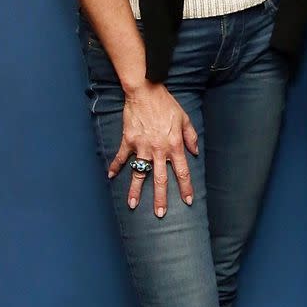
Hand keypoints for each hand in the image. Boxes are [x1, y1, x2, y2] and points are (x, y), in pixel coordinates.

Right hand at [108, 81, 198, 216]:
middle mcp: (158, 149)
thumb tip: (195, 152)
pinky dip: (115, 166)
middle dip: (160, 198)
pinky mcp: (129, 141)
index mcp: (174, 145)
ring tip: (133, 205)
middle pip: (160, 179)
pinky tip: (111, 176)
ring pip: (139, 173)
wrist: (145, 92)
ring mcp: (142, 146)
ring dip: (136, 190)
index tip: (188, 201)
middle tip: (159, 214)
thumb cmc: (166, 104)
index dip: (185, 187)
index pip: (182, 171)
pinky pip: (121, 157)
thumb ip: (190, 136)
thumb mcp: (184, 118)